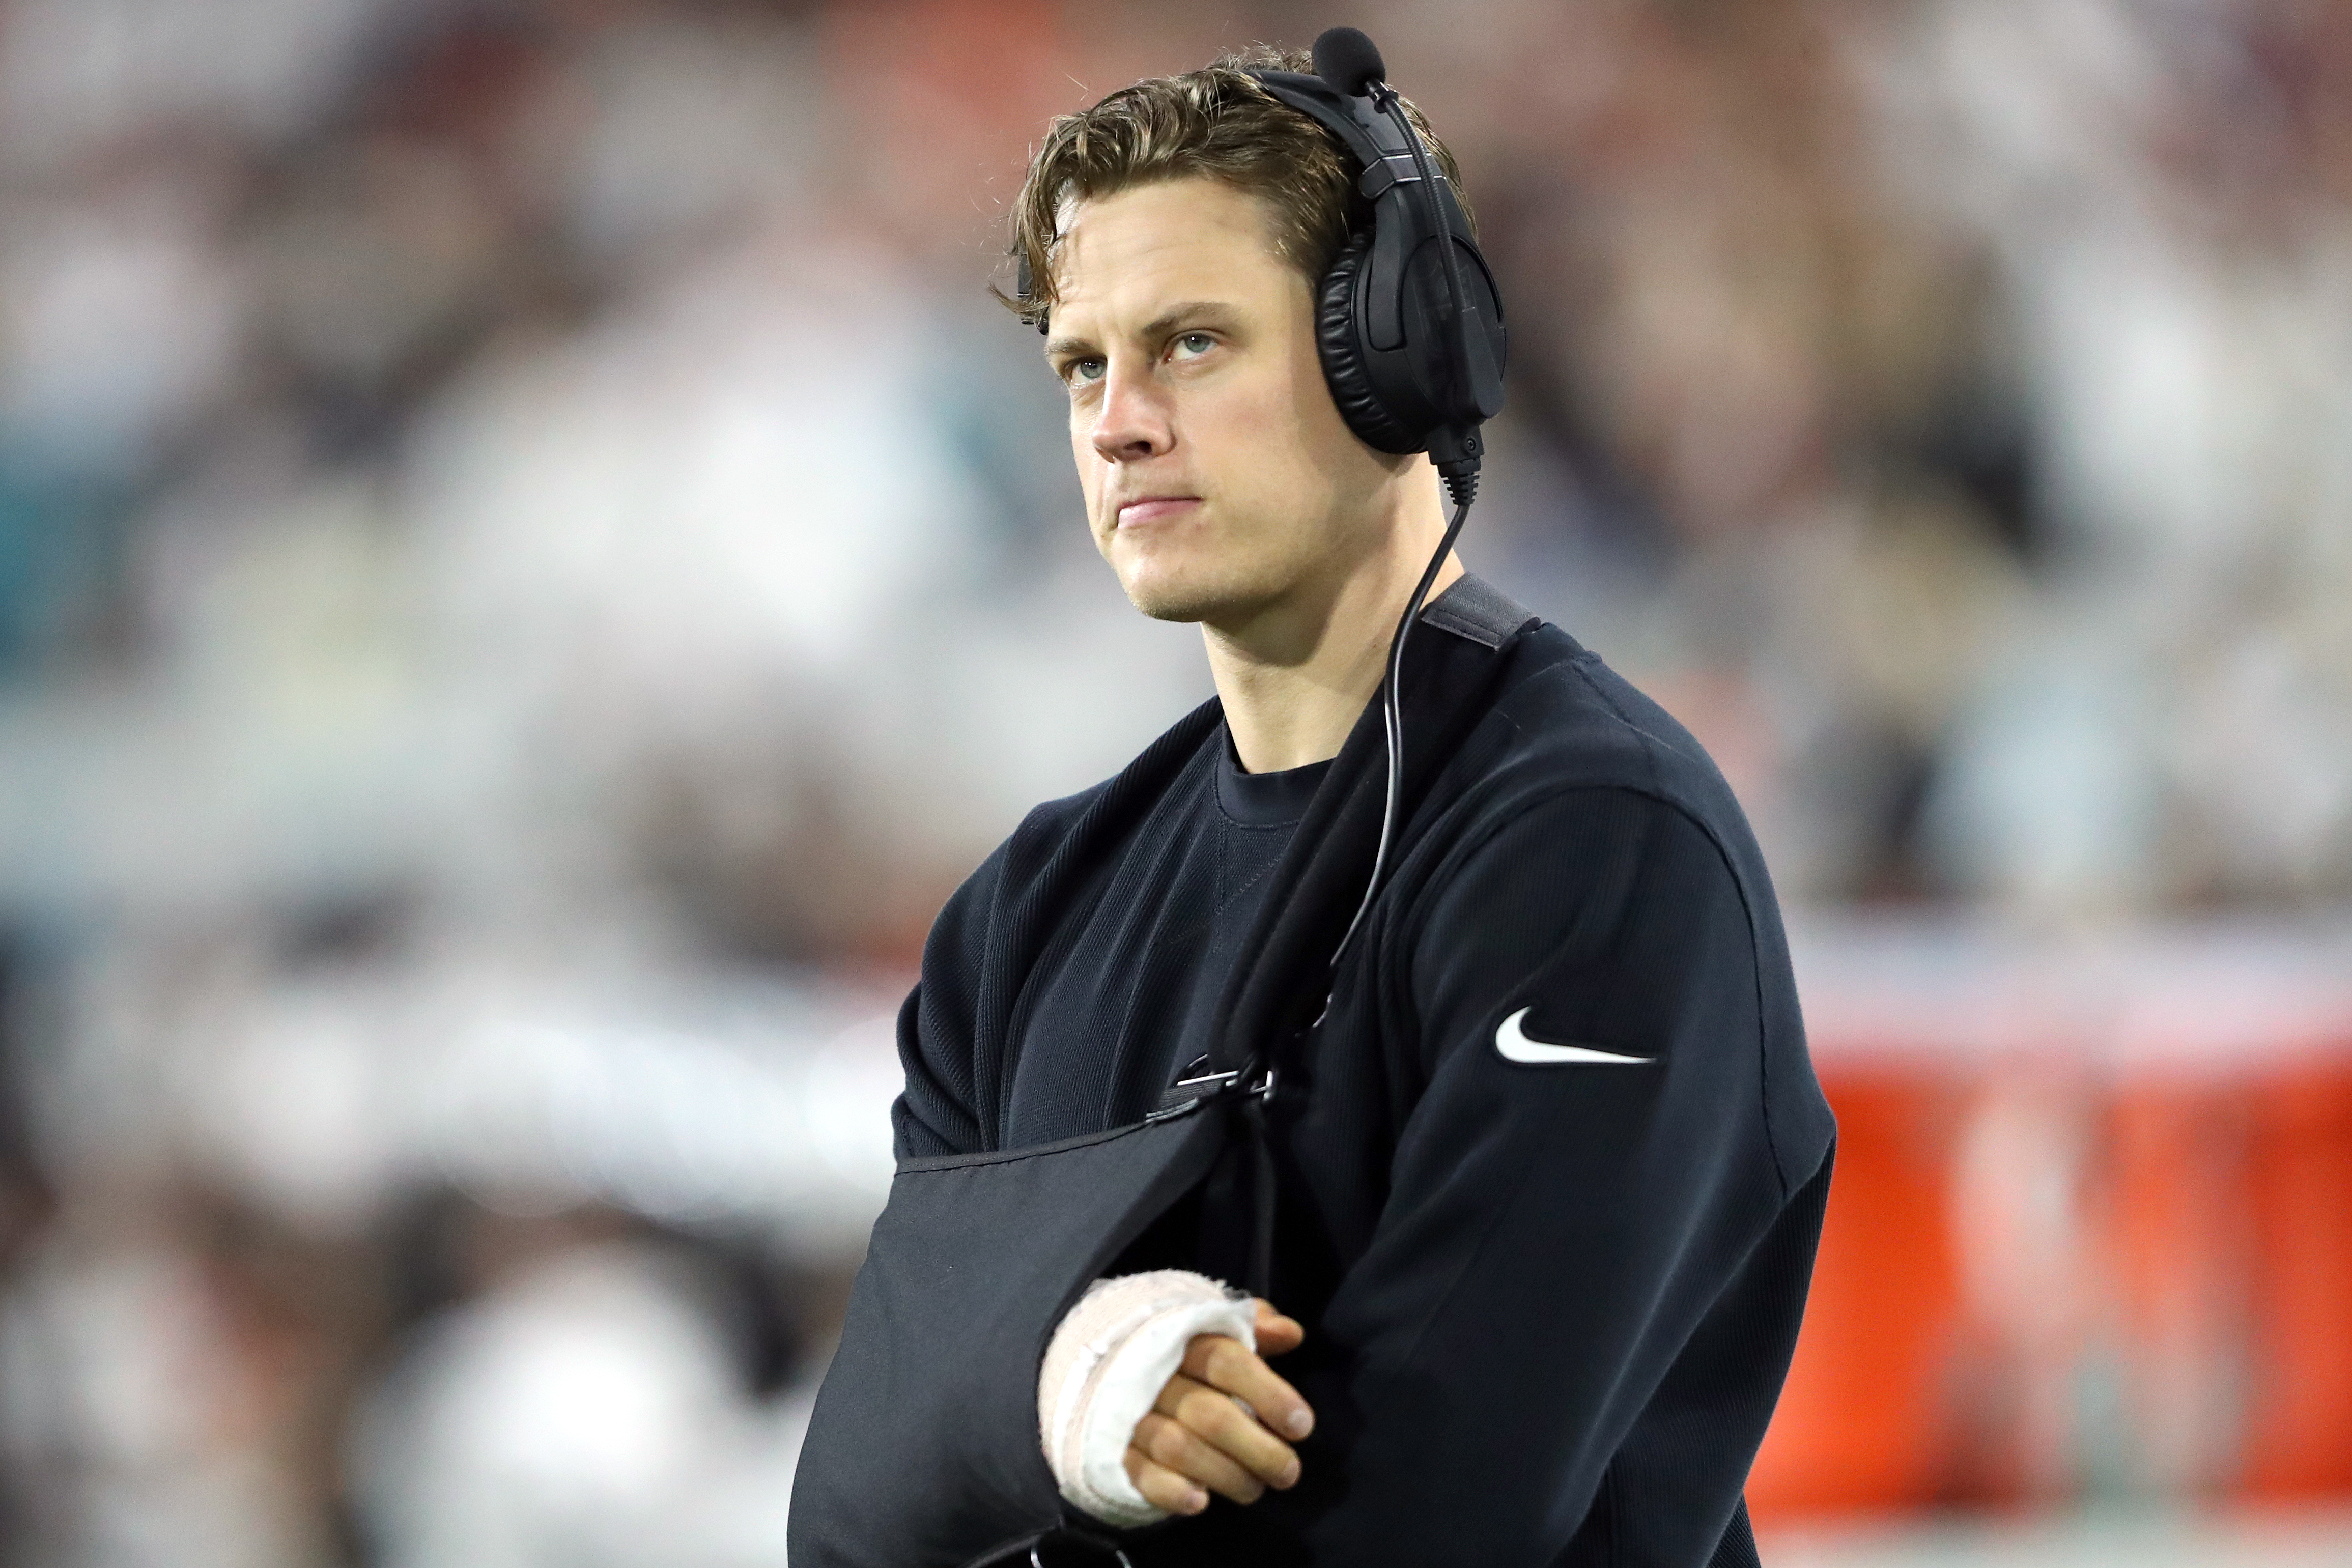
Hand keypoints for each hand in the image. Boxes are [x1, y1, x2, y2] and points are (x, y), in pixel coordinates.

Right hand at [1124, 1298, 1312, 1515]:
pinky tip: (1201, 1501)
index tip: (1302, 1425)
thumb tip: (1291, 1332)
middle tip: (1289, 1472)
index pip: (1227, 1361)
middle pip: (1210, 1414)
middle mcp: (1152, 1376)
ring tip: (1254, 1489)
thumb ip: (1254, 1326)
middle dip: (1257, 1449)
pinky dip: (1172, 1491)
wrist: (1101, 1372)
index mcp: (1181, 1339)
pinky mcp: (1113, 1450)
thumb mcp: (1214, 1329)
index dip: (1269, 1394)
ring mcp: (1128, 1415)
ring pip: (1179, 1448)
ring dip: (1226, 1474)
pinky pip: (1140, 1474)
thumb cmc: (1179, 1356)